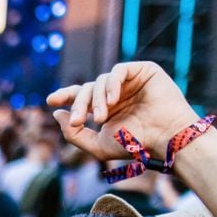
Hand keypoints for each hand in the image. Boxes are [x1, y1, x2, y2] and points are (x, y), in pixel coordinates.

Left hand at [47, 61, 199, 161]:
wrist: (165, 138)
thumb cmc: (135, 145)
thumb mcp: (98, 145)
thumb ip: (74, 133)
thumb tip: (56, 114)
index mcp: (107, 108)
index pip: (81, 96)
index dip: (65, 95)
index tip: (51, 101)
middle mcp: (117, 93)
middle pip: (87, 89)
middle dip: (78, 104)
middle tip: (77, 121)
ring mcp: (130, 81)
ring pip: (100, 80)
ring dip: (96, 100)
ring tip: (101, 117)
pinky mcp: (143, 71)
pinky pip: (118, 71)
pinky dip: (111, 84)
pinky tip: (113, 101)